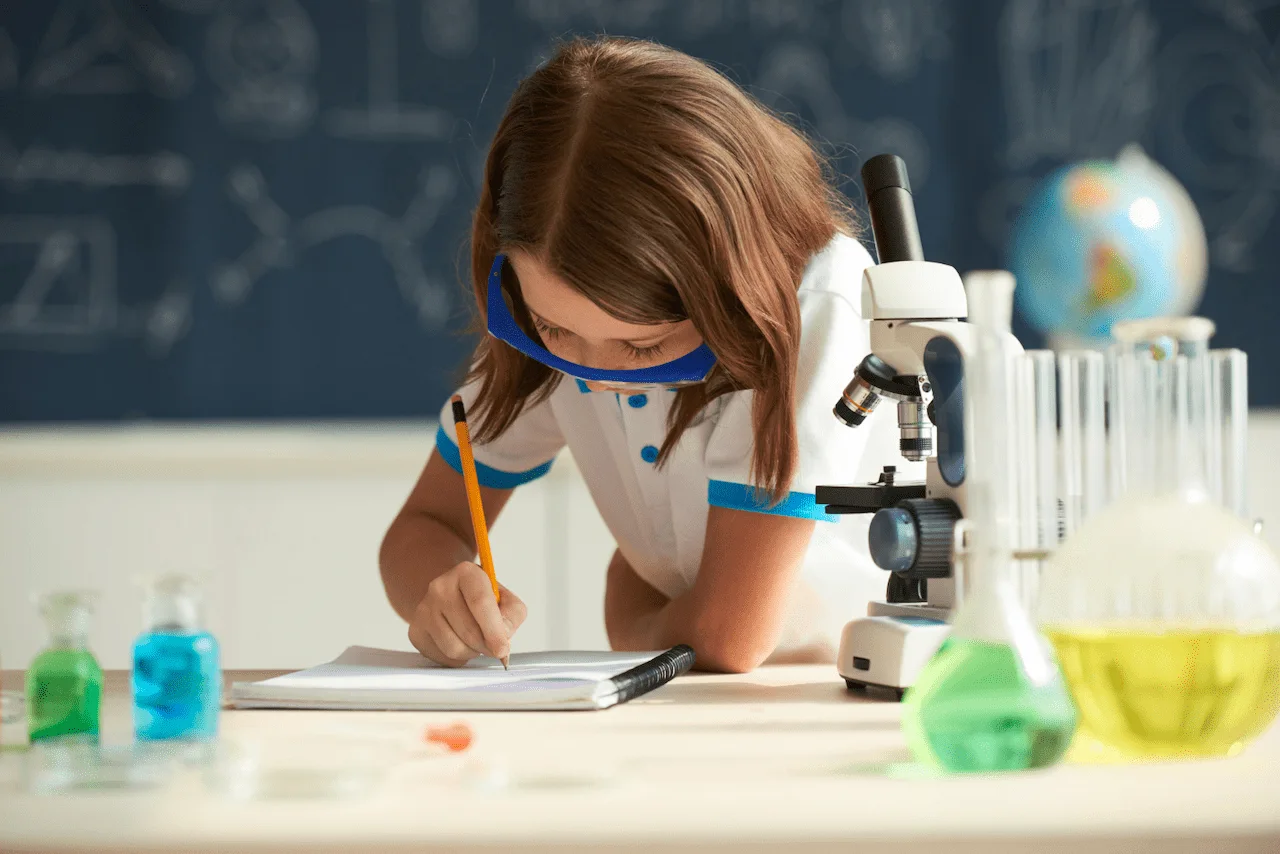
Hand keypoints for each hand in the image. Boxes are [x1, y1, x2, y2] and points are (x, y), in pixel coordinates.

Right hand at [408, 561, 526, 665]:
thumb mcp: (504, 597)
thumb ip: (512, 615)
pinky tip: (461, 643)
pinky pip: (442, 657)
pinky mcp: (416, 631)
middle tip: (494, 647)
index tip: (502, 649)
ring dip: (472, 653)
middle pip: (469, 631)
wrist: (450, 596)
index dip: (494, 630)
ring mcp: (424, 609)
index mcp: (466, 573)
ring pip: (454, 648)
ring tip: (476, 642)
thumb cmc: (480, 599)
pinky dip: (457, 658)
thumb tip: (503, 640)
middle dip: (486, 646)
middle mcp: (440, 587)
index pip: (480, 602)